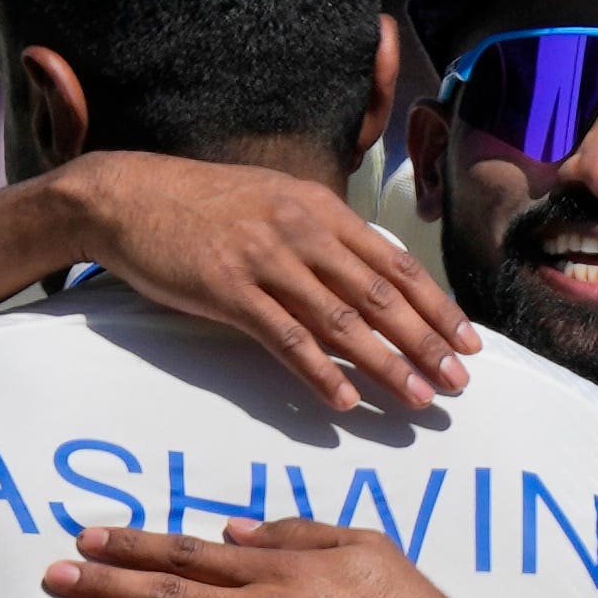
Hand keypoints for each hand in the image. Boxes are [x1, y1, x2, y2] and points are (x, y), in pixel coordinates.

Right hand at [50, 151, 471, 417]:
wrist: (128, 195)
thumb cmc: (202, 206)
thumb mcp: (273, 204)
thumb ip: (320, 238)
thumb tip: (365, 282)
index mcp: (320, 208)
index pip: (396, 263)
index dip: (437, 306)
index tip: (469, 342)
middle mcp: (302, 229)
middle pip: (380, 294)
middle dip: (426, 342)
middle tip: (459, 383)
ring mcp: (266, 258)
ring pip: (342, 319)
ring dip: (386, 363)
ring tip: (418, 399)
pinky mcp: (228, 288)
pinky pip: (285, 338)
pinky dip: (319, 372)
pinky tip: (345, 401)